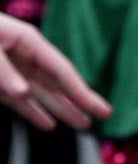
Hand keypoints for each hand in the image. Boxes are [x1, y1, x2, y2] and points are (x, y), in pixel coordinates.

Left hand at [0, 16, 107, 130]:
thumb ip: (2, 71)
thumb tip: (24, 93)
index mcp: (27, 39)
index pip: (60, 69)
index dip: (81, 90)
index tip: (100, 108)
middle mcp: (23, 54)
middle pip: (56, 81)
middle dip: (77, 100)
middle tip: (101, 116)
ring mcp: (10, 68)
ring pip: (40, 92)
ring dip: (58, 108)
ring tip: (80, 124)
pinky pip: (18, 98)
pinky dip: (31, 111)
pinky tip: (46, 122)